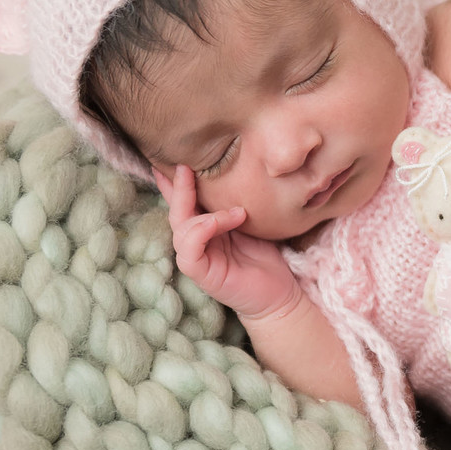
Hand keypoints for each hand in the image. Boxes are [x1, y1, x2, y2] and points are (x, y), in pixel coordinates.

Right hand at [153, 165, 301, 319]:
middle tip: (184, 165)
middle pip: (177, 211)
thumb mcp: (251, 220)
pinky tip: (222, 221)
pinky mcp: (202, 274)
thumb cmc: (266, 254)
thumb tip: (235, 167)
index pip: (183, 202)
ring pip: (181, 228)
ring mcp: (197, 258)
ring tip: (237, 211)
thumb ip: (235, 201)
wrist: (279, 291)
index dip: (174, 182)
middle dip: (178, 187)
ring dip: (203, 212)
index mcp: (204, 228)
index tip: (171, 158)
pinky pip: (189, 250)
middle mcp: (196, 242)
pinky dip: (202, 231)